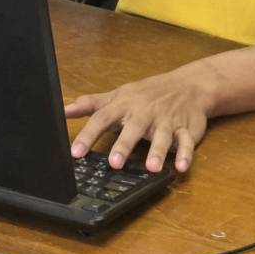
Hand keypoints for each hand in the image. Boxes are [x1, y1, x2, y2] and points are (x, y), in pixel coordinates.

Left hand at [65, 66, 215, 173]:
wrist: (189, 85)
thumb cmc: (148, 93)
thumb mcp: (119, 95)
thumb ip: (92, 104)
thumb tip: (64, 110)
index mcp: (125, 105)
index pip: (103, 118)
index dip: (89, 135)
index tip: (75, 153)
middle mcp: (145, 113)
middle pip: (134, 127)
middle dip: (125, 144)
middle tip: (114, 163)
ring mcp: (167, 121)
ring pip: (163, 136)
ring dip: (158, 151)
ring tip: (152, 168)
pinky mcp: (186, 129)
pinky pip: (187, 142)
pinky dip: (186, 154)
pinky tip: (181, 167)